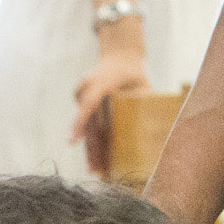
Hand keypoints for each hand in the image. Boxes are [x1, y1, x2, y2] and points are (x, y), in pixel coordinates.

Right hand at [70, 46, 152, 170]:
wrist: (118, 54)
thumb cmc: (132, 70)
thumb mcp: (142, 83)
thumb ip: (141, 99)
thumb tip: (150, 125)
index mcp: (100, 81)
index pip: (89, 103)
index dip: (81, 122)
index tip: (72, 140)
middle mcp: (86, 88)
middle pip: (85, 122)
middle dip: (89, 146)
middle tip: (93, 168)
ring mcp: (81, 95)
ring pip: (85, 126)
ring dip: (90, 148)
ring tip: (94, 168)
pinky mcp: (81, 103)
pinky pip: (86, 124)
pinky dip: (91, 141)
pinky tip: (95, 157)